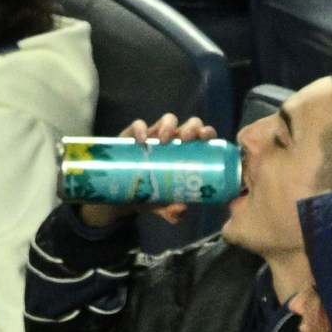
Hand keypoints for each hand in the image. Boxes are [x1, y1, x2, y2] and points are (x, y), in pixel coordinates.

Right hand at [78, 114, 218, 228]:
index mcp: (189, 155)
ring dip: (169, 126)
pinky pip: (138, 125)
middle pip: (189, 124)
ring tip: (163, 140)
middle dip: (191, 128)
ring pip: (168, 119)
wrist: (123, 196)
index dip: (207, 133)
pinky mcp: (134, 135)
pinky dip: (141, 129)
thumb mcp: (163, 207)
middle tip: (186, 140)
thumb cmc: (152, 196)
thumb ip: (173, 212)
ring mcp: (155, 136)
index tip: (205, 138)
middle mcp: (175, 142)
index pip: (203, 137)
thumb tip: (181, 209)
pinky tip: (141, 140)